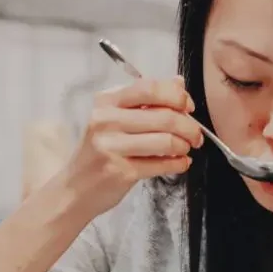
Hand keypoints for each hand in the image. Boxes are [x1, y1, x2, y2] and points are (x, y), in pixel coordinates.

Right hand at [65, 75, 203, 216]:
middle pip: (164, 115)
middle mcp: (106, 120)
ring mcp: (111, 146)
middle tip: (196, 136)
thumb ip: (147, 101)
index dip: (177, 96)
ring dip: (184, 146)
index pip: (149, 88)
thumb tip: (178, 83)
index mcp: (107, 101)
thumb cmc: (100, 152)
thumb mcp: (116, 119)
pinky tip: (181, 163)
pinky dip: (178, 164)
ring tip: (186, 150)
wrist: (76, 188)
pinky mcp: (120, 171)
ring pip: (166, 141)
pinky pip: (161, 164)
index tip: (189, 108)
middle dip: (189, 126)